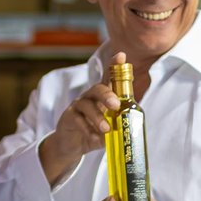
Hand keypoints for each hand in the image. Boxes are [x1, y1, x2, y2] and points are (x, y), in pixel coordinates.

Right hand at [38, 51, 125, 184]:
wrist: (71, 144)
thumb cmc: (94, 131)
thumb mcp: (109, 126)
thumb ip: (119, 123)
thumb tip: (132, 127)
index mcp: (103, 96)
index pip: (109, 78)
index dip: (114, 66)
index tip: (121, 56)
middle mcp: (90, 97)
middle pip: (98, 89)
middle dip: (107, 95)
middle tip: (115, 105)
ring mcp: (78, 105)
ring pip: (87, 105)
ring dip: (98, 117)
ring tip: (106, 130)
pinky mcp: (69, 117)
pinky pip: (78, 120)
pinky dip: (87, 130)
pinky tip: (95, 139)